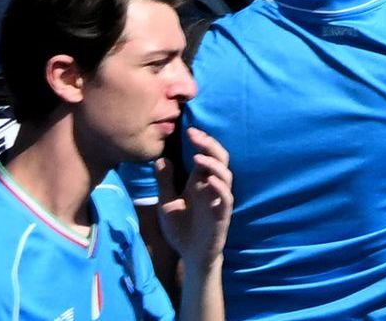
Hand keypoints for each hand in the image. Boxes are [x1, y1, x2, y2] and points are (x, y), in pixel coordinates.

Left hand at [166, 125, 232, 263]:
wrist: (190, 255)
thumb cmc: (181, 229)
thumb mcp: (166, 203)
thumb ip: (165, 183)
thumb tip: (160, 159)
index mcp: (200, 182)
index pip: (207, 155)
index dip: (202, 142)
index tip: (190, 131)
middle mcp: (212, 187)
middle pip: (219, 159)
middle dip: (209, 146)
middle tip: (196, 136)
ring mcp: (219, 199)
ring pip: (225, 175)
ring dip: (213, 165)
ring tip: (198, 158)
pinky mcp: (222, 214)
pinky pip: (225, 197)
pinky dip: (219, 187)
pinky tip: (208, 180)